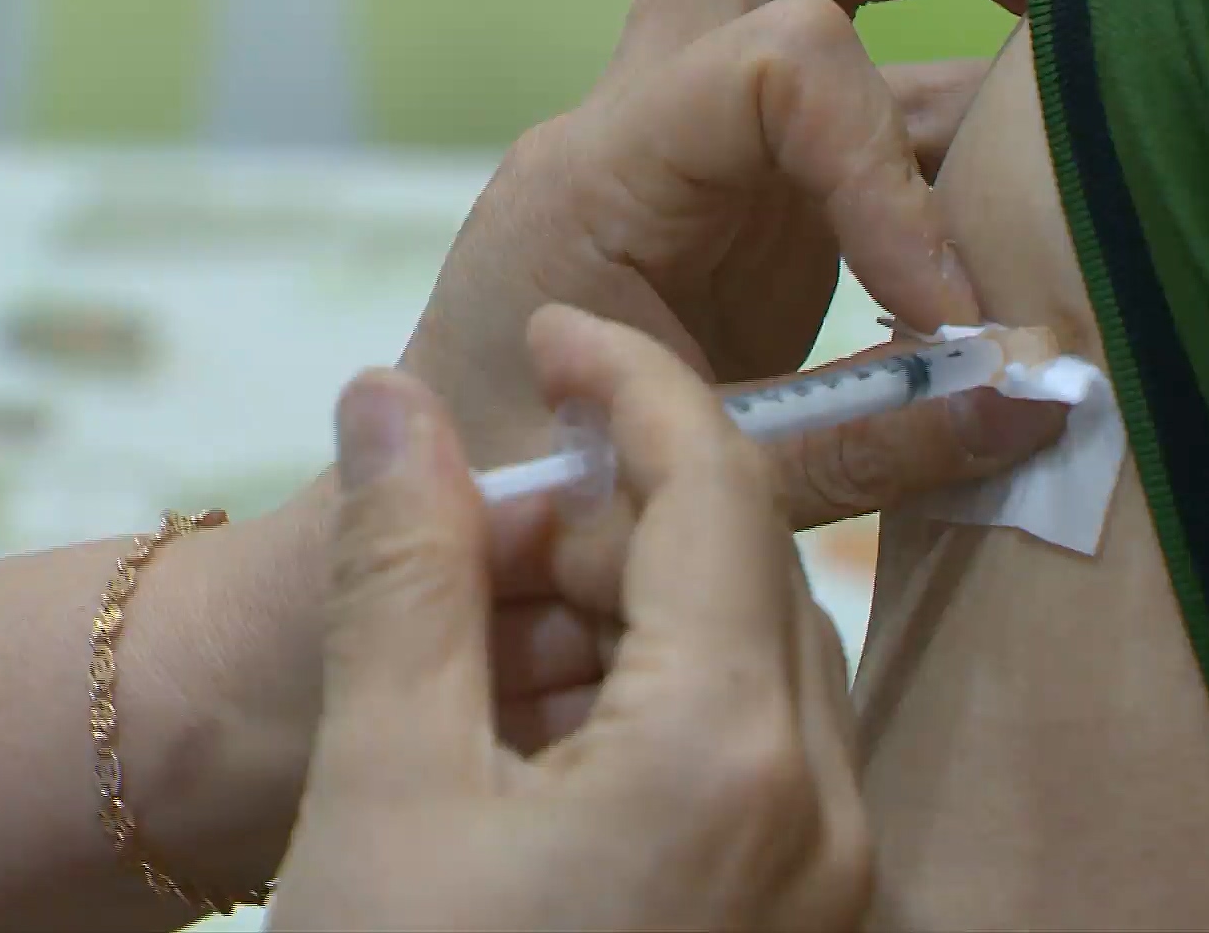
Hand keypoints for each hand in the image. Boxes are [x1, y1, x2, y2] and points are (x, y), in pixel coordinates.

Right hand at [270, 305, 868, 930]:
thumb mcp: (377, 787)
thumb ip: (399, 576)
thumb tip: (388, 398)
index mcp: (728, 754)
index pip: (718, 485)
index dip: (627, 381)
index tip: (545, 335)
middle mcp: (824, 812)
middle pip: (742, 573)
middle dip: (604, 523)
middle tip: (459, 544)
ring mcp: (831, 884)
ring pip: (753, 663)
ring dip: (625, 616)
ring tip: (474, 657)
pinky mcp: (805, 929)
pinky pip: (757, 761)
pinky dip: (658, 708)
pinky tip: (536, 745)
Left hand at [403, 0, 1061, 527]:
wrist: (456, 517)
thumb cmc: (528, 506)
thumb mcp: (690, 494)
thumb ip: (867, 448)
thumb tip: (1044, 392)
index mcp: (600, 177)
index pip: (775, 67)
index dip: (889, 168)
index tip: (948, 310)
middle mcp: (645, 119)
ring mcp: (703, 140)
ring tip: (1094, 34)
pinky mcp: (757, 189)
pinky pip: (877, 96)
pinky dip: (969, 111)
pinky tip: (1046, 179)